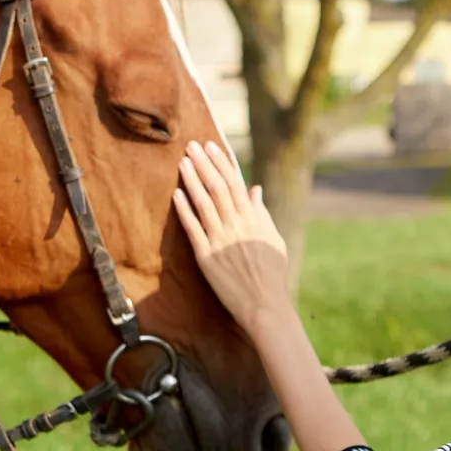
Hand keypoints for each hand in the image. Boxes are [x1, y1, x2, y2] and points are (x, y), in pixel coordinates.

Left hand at [173, 139, 291, 337]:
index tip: (210, 147)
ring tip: (182, 162)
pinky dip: (185, 210)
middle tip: (191, 145)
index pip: (235, 184)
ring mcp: (221, 241)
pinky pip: (193, 229)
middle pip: (218, 187)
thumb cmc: (272, 274)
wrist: (265, 305)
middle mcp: (238, 226)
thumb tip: (254, 190)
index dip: (221, 163)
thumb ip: (261, 214)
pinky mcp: (207, 257)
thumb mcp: (273, 239)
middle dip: (204, 164)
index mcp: (254, 220)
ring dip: (192, 180)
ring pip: (205, 203)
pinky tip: (176, 194)